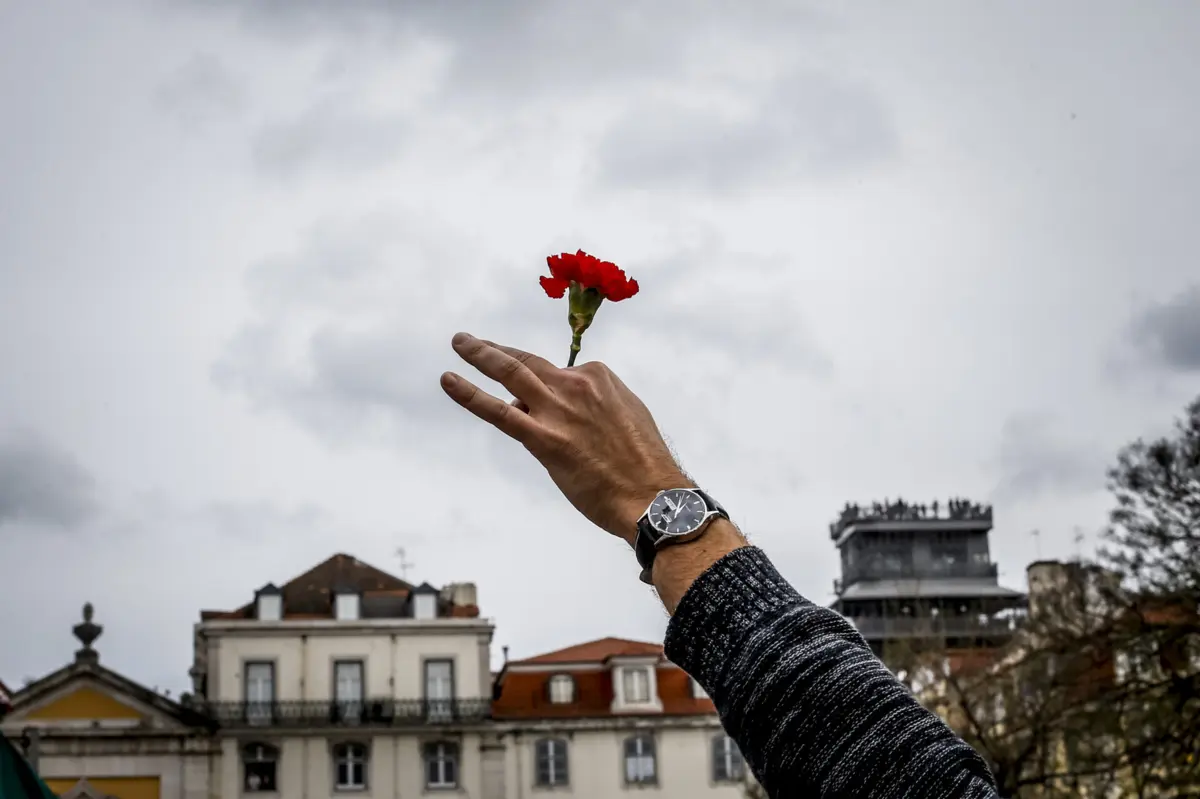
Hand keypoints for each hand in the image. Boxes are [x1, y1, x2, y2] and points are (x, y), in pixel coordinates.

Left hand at [440, 332, 686, 543]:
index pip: (558, 375)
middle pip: (526, 360)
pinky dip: (470, 393)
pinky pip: (498, 411)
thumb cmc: (644, 464)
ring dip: (479, 354)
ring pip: (510, 372)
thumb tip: (568, 410)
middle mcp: (575, 385)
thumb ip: (598, 403)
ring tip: (459, 343)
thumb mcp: (628, 414)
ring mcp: (557, 410)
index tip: (545, 412)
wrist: (653, 496)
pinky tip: (450, 380)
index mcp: (598, 377)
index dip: (544, 393)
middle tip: (469, 341)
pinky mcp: (544, 439)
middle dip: (494, 349)